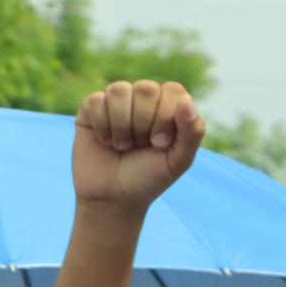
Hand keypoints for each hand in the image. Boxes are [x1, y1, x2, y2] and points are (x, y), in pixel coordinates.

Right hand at [73, 80, 204, 214]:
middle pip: (145, 88)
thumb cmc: (149, 178)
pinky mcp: (92, 107)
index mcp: (167, 106)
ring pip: (119, 90)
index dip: (165, 117)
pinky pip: (97, 101)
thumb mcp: (178, 160)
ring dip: (122, 126)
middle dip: (143, 124)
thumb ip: (193, 131)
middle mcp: (143, 98)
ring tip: (123, 145)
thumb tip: (185, 99)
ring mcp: (117, 101)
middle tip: (140, 146)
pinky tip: (106, 141)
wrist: (114, 198)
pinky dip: (103, 126)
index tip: (160, 144)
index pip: (172, 90)